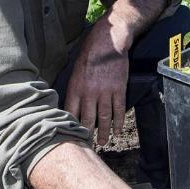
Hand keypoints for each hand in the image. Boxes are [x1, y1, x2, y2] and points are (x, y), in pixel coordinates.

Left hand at [64, 22, 128, 144]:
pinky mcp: (119, 90)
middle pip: (87, 120)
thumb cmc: (89, 54)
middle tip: (86, 146)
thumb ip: (74, 88)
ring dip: (103, 133)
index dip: (71, 126)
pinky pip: (118, 110)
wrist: (108, 42)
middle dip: (86, 135)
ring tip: (102, 142)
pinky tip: (118, 131)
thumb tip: (70, 105)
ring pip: (104, 118)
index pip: (71, 113)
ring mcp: (105, 92)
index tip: (71, 137)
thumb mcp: (75, 70)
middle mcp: (89, 92)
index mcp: (75, 88)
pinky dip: (118, 122)